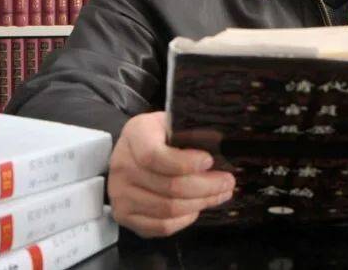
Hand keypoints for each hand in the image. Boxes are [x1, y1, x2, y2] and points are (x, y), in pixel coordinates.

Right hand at [108, 111, 235, 237]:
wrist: (131, 151)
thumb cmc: (158, 135)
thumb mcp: (171, 122)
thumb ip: (191, 131)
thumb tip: (219, 144)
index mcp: (135, 135)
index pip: (154, 156)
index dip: (185, 163)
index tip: (209, 161)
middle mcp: (122, 165)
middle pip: (169, 187)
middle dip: (206, 187)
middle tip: (228, 182)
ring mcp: (120, 194)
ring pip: (168, 209)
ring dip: (200, 203)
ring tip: (219, 194)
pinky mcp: (124, 216)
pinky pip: (161, 226)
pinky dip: (185, 220)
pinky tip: (196, 207)